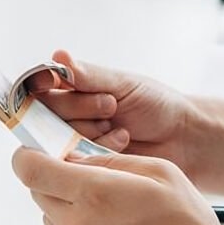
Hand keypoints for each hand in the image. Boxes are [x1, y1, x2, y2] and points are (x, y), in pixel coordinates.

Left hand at [11, 146, 223, 224]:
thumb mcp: (161, 173)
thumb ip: (110, 161)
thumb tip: (76, 160)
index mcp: (94, 193)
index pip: (29, 169)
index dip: (28, 157)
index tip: (40, 155)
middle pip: (38, 193)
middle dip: (55, 182)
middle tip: (89, 184)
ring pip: (51, 221)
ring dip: (68, 211)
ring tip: (109, 216)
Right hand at [28, 50, 223, 197]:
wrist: (182, 139)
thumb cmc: (156, 105)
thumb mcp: (123, 84)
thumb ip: (88, 76)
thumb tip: (58, 56)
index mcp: (74, 90)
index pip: (40, 87)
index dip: (41, 85)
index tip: (51, 83)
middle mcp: (68, 117)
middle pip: (45, 113)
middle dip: (78, 108)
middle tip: (110, 106)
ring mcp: (75, 143)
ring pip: (58, 137)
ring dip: (90, 130)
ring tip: (121, 127)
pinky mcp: (85, 168)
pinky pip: (75, 160)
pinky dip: (99, 149)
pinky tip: (122, 143)